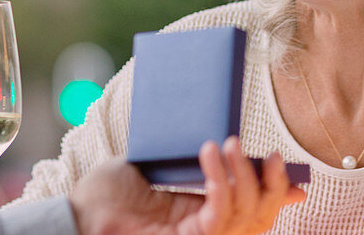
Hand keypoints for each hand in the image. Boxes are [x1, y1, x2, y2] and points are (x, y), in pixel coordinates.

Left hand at [69, 137, 305, 234]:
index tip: (289, 170)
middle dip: (272, 184)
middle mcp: (205, 232)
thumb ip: (187, 157)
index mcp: (203, 217)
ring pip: (246, 217)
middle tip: (267, 153)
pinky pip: (219, 215)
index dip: (277, 194)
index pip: (255, 213)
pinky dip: (221, 182)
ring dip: (244, 174)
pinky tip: (209, 153)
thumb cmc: (107, 193)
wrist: (74, 214)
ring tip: (225, 142)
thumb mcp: (158, 166)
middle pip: (260, 219)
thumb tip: (221, 138)